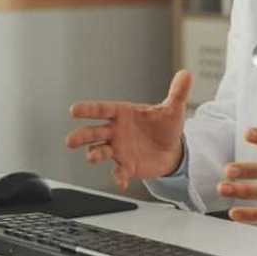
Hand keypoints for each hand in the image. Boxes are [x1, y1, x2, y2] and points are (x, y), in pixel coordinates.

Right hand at [66, 71, 192, 189]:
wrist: (171, 149)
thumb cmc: (165, 126)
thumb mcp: (173, 109)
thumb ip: (177, 92)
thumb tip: (186, 74)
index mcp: (122, 114)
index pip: (102, 110)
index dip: (88, 110)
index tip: (74, 110)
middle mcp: (115, 131)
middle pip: (93, 133)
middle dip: (81, 137)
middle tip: (70, 141)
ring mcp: (118, 149)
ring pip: (99, 151)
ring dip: (94, 154)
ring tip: (92, 157)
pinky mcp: (126, 165)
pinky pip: (118, 171)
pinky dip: (118, 177)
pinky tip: (120, 181)